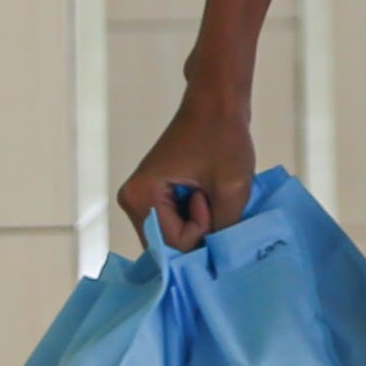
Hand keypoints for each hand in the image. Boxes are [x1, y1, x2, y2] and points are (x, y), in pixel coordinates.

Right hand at [116, 80, 254, 251]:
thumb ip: (223, 232)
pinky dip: (197, 217)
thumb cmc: (223, 136)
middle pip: (170, 245)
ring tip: (210, 191)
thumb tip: (219, 264)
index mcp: (139, 198)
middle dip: (200, 231)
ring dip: (200, 224)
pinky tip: (207, 194)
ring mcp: (141, 200)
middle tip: (213, 195)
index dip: (202, 230)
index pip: (173, 245)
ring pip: (176, 237)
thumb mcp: (232, 189)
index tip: (210, 195)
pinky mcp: (154, 196)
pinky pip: (176, 224)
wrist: (217, 101)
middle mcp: (132, 202)